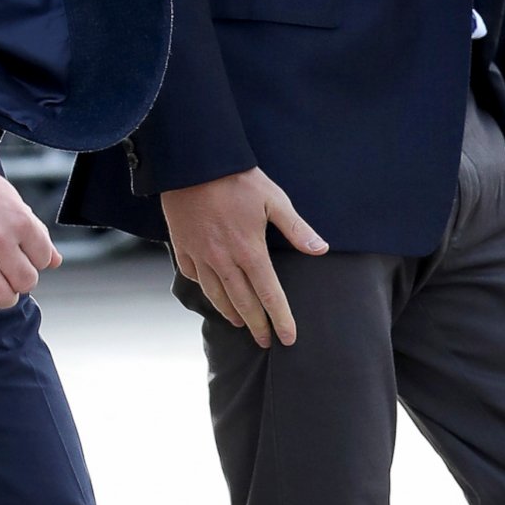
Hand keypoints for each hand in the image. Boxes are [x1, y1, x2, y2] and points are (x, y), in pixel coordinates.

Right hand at [0, 156, 60, 316]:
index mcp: (18, 219)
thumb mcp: (9, 199)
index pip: (44, 259)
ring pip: (0, 296)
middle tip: (11, 275)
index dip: (37, 261)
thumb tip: (56, 261)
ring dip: (4, 298)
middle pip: (25, 282)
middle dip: (22, 282)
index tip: (24, 256)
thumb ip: (34, 230)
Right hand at [162, 169, 328, 348]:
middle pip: (243, 303)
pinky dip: (206, 290)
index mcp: (250, 250)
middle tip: (265, 342)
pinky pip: (195, 277)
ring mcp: (201, 255)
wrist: (193, 163)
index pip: (269, 295)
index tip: (288, 338)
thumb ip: (297, 229)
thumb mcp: (274, 199)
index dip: (280, 319)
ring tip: (241, 324)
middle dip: (257, 326)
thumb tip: (321, 250)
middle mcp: (224, 260)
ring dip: (231, 313)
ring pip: (217, 295)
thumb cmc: (237, 179)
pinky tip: (214, 293)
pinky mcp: (183, 248)